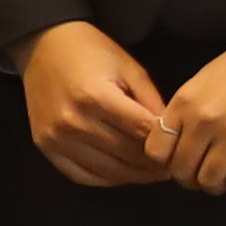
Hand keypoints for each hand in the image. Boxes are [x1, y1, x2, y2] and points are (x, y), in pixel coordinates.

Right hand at [19, 21, 173, 191]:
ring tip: (153, 174)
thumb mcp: (129, 68)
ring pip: (106, 170)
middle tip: (172, 167)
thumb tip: (171, 133)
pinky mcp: (44, 146)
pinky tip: (124, 174)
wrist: (44, 46)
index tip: (181, 150)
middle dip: (153, 164)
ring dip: (134, 176)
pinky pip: (80, 175)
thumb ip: (150, 101)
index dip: (165, 144)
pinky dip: (106, 179)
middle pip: (125, 154)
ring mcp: (56, 137)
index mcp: (97, 97)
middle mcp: (73, 121)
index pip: (141, 131)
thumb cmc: (92, 51)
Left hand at [163, 45, 225, 198]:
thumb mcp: (199, 84)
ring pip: (211, 179)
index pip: (157, 150)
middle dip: (189, 181)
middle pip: (183, 170)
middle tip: (199, 180)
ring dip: (214, 187)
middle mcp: (204, 121)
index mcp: (184, 104)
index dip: (164, 163)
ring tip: (221, 184)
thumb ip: (183, 113)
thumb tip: (174, 146)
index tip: (176, 163)